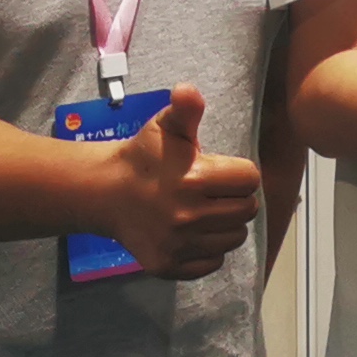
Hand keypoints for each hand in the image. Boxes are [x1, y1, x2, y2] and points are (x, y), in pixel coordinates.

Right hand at [91, 85, 262, 277]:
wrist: (106, 192)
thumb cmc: (144, 157)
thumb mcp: (165, 127)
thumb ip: (186, 110)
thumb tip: (186, 90)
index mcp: (195, 179)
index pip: (250, 179)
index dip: (240, 173)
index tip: (221, 171)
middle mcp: (188, 216)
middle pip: (247, 210)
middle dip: (237, 199)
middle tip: (216, 192)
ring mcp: (178, 244)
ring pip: (234, 238)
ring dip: (227, 225)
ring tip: (207, 211)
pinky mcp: (169, 266)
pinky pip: (213, 263)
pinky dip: (209, 250)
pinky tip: (195, 233)